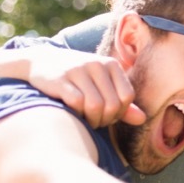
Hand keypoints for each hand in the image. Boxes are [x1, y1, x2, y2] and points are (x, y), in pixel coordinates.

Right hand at [25, 47, 144, 127]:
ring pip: (96, 106)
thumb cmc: (78, 78)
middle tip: (96, 121)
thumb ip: (122, 104)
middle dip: (106, 119)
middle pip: (112, 104)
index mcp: (111, 65)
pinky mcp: (60, 79)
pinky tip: (74, 114)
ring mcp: (77, 70)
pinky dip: (78, 114)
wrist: (41, 60)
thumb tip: (142, 119)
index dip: (120, 112)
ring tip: (86, 120)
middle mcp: (96, 65)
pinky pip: (77, 103)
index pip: (127, 96)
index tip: (108, 115)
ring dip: (92, 120)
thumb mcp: (102, 85)